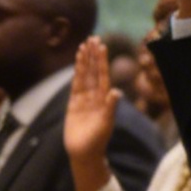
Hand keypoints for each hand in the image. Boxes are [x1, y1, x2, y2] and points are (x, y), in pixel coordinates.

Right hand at [64, 37, 118, 190]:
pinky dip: (76, 74)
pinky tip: (78, 63)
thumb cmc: (97, 141)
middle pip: (93, 71)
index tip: (101, 45)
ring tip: (84, 46)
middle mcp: (95, 96)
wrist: (84, 153)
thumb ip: (110, 107)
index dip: (101, 60)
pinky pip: (75, 85)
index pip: (102, 75)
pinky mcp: (74, 104)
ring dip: (84, 62)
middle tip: (93, 38)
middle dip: (93, 56)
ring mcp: (84, 99)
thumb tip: (117, 92)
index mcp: (104, 99)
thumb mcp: (106, 124)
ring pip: (84, 76)